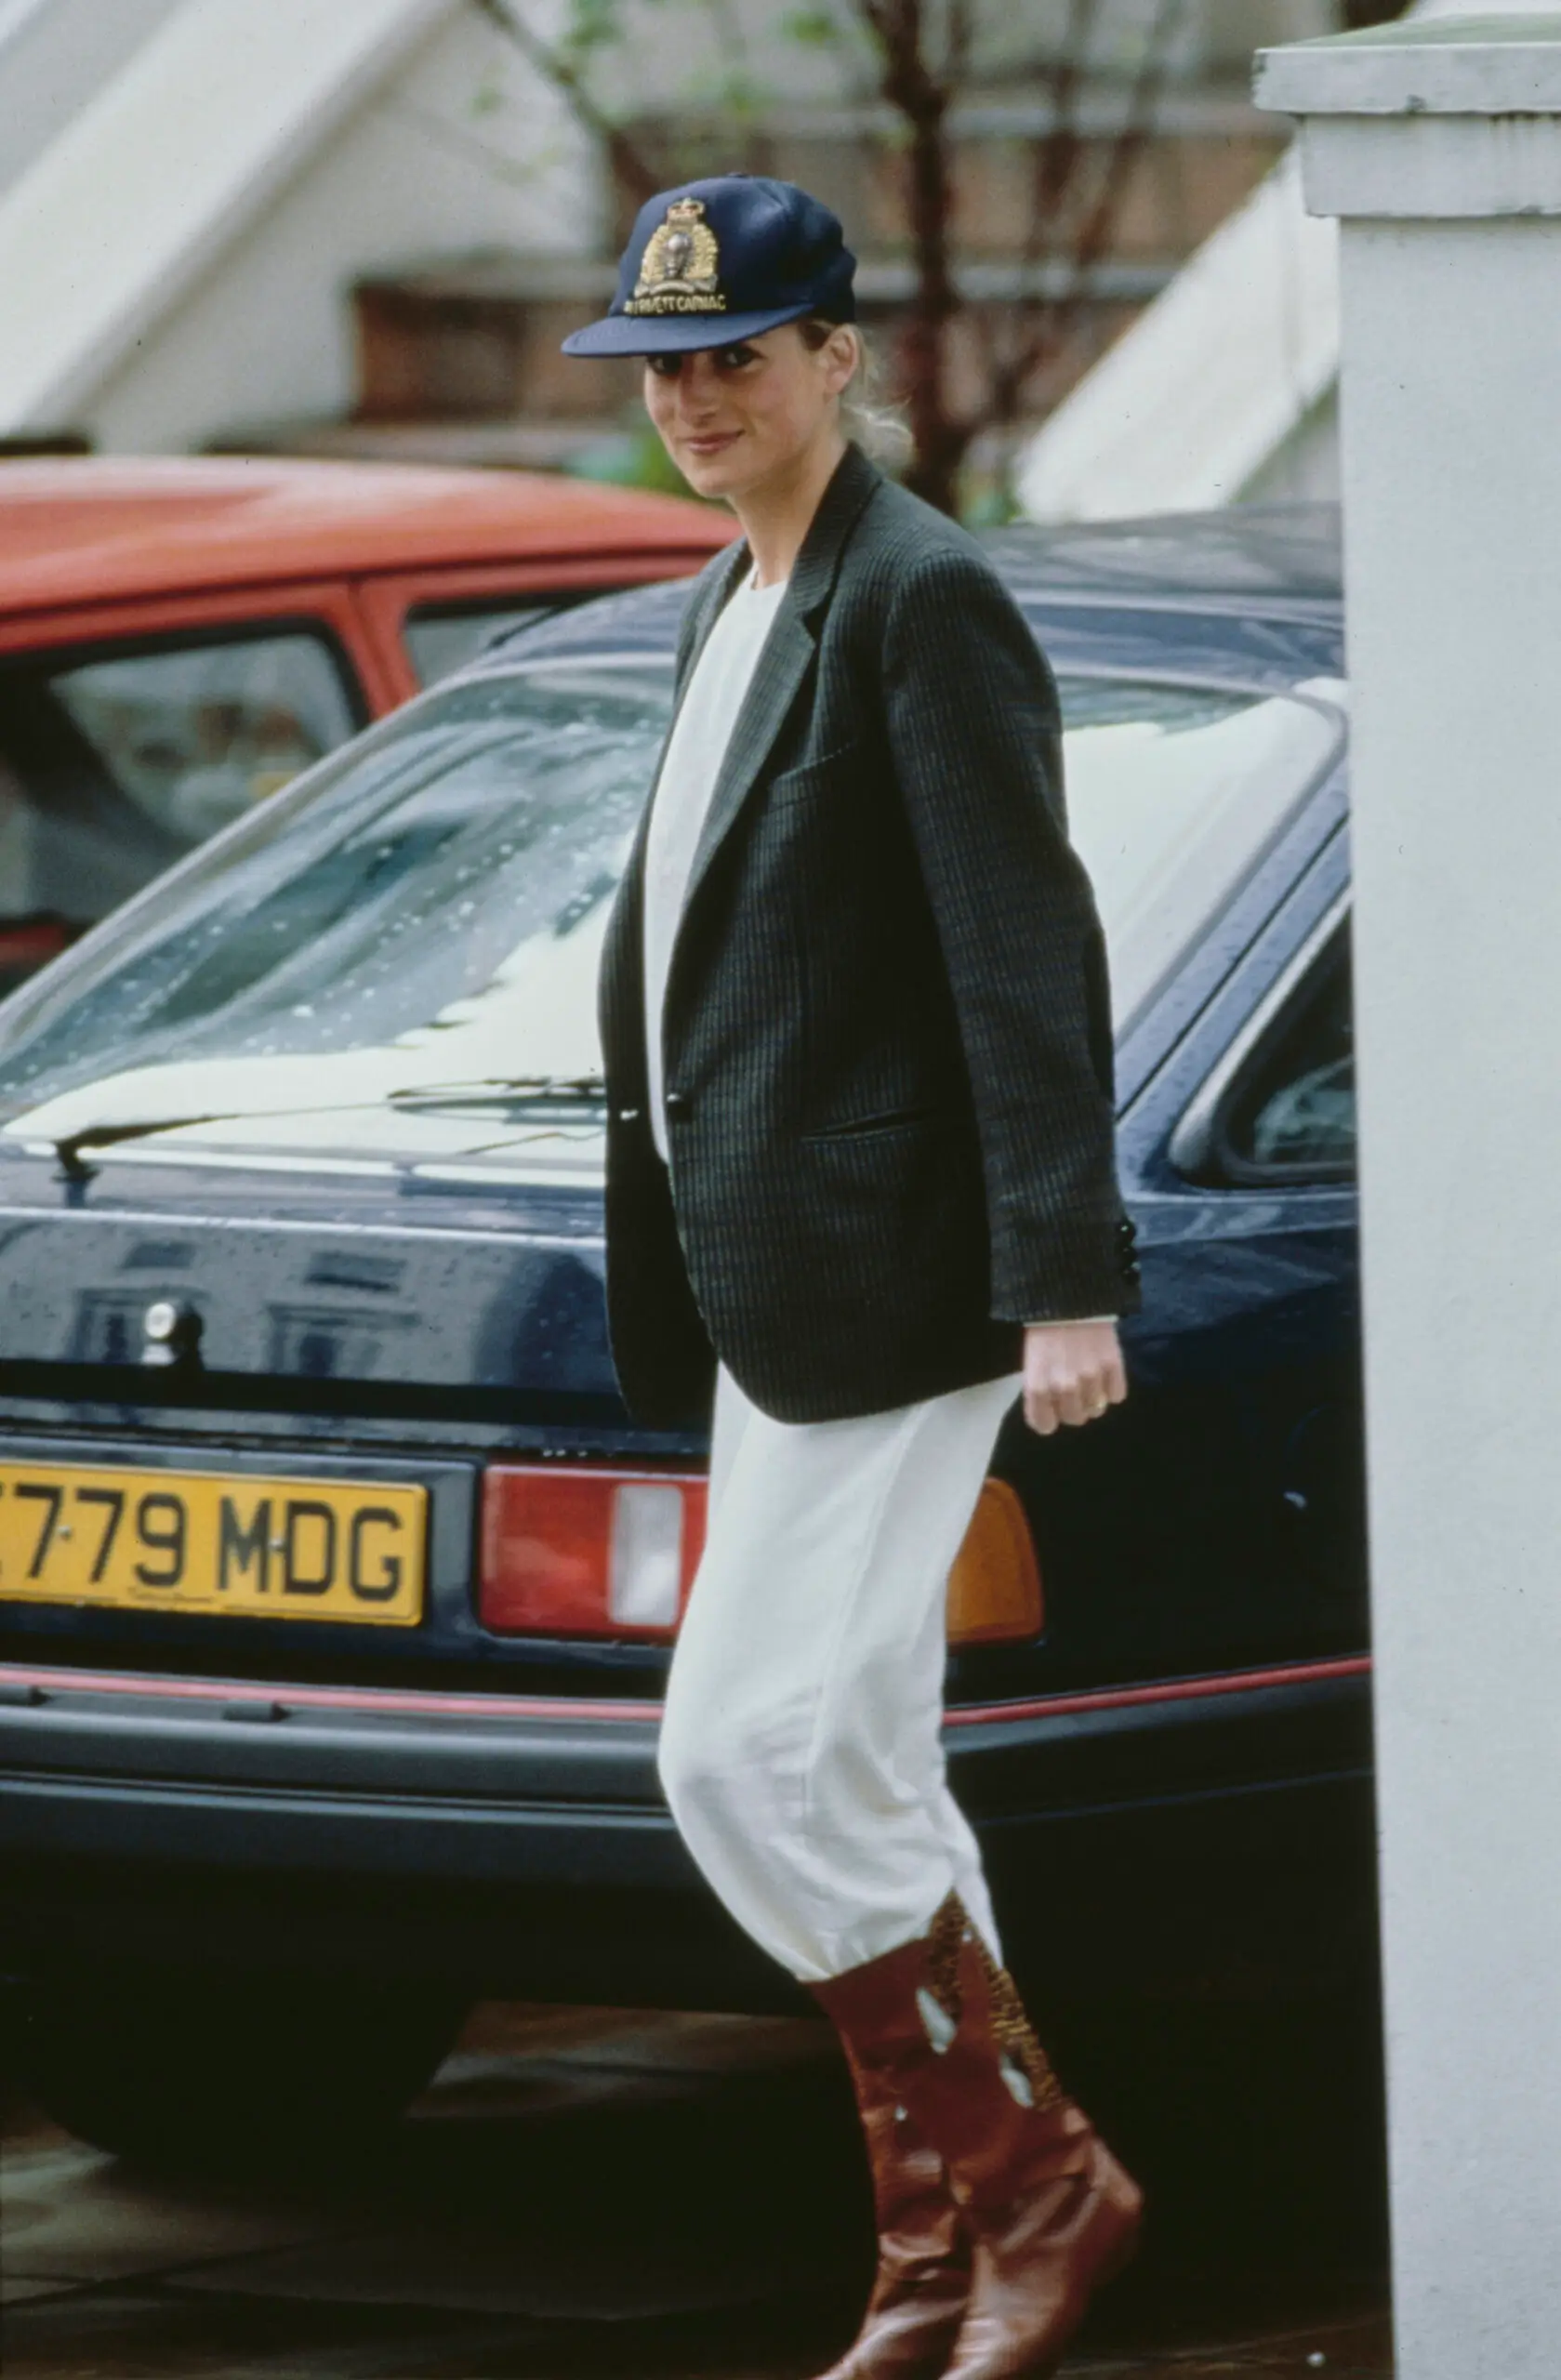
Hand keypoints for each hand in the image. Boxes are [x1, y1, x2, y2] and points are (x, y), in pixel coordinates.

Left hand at [1020, 1318, 1127, 1435]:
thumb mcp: (1032, 1360)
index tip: (1052, 1411)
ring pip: (1096, 1410)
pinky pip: (1117, 1395)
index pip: (1045, 1425)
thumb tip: (1050, 1412)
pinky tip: (1105, 1373)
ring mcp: (1091, 1378)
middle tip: (1073, 1391)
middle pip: (1074, 1418)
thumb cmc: (1044, 1328)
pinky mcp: (1113, 1366)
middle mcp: (1064, 1387)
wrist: (1069, 1294)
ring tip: (1090, 1379)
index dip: (1049, 1419)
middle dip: (1073, 1408)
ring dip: (1093, 1398)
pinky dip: (1113, 1387)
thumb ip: (1039, 1389)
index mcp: (1038, 1386)